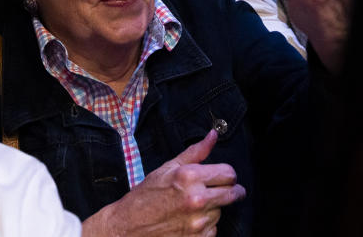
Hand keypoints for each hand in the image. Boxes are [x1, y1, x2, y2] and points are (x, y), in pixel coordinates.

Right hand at [82, 130, 244, 236]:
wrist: (130, 224)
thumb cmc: (147, 194)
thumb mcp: (168, 167)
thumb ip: (195, 152)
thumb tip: (213, 135)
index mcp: (190, 177)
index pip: (229, 173)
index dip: (228, 174)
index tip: (225, 176)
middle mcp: (197, 199)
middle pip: (233, 194)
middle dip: (231, 190)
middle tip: (224, 189)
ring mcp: (198, 222)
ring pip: (221, 211)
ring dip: (214, 208)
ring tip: (194, 205)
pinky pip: (213, 229)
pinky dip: (206, 225)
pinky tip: (191, 219)